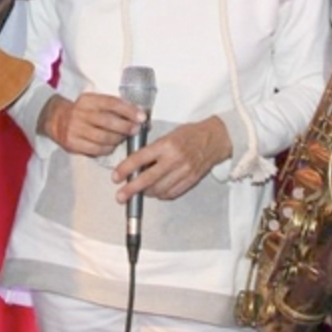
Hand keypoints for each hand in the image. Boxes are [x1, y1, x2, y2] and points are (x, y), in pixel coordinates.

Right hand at [39, 92, 143, 156]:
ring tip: (123, 138)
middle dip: (125, 126)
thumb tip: (141, 117)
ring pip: (103, 138)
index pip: (111, 103)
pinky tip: (112, 146)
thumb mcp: (94, 103)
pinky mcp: (72, 144)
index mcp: (88, 100)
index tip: (142, 117)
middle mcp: (80, 113)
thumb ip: (115, 108)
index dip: (129, 110)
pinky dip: (108, 149)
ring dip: (118, 139)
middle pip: (108, 121)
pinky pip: (96, 150)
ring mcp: (75, 130)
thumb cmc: (83, 111)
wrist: (55, 119)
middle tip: (136, 129)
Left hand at [112, 117, 230, 203]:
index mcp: (166, 144)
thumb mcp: (168, 135)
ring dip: (146, 193)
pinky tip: (155, 191)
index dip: (125, 169)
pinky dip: (160, 194)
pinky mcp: (191, 181)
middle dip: (131, 190)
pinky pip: (171, 193)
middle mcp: (174, 159)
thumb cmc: (189, 134)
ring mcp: (184, 172)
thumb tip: (134, 165)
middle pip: (147, 179)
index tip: (115, 177)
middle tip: (120, 196)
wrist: (215, 139)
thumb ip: (152, 149)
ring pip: (159, 189)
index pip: (140, 159)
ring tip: (139, 192)